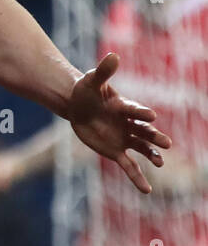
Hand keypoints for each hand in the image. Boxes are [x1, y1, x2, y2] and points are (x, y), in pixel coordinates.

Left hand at [66, 52, 171, 193]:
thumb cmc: (86, 91)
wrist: (78, 106)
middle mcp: (129, 124)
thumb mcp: (91, 81)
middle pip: (144, 132)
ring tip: (161, 163)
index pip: (133, 110)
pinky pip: (129, 166)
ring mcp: (124, 138)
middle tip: (166, 144)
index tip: (151, 116)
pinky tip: (147, 191)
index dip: (140, 113)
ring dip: (152, 156)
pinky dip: (137, 178)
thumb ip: (103, 71)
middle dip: (154, 137)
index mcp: (123, 106)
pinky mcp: (116, 151)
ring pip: (142, 149)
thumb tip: (113, 55)